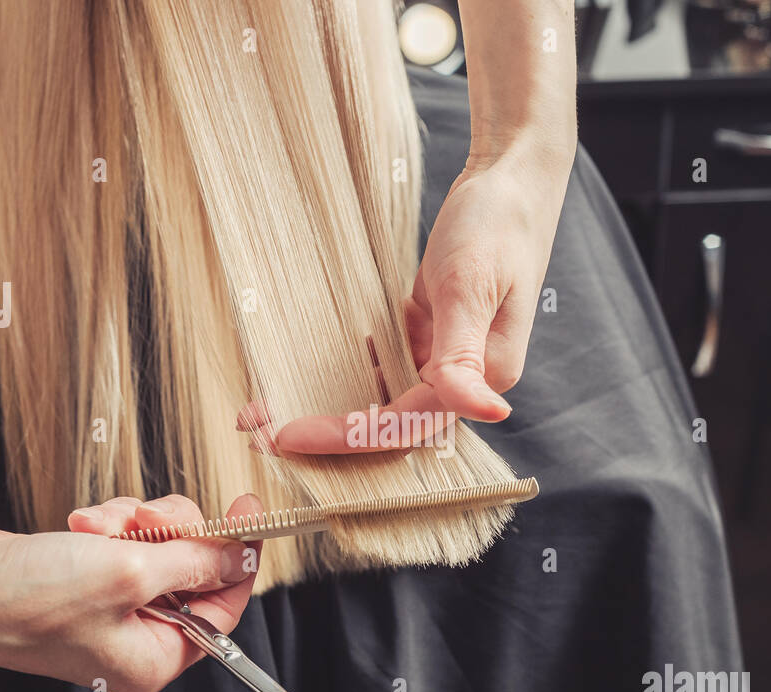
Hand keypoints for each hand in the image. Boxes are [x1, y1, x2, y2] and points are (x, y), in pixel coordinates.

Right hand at [0, 493, 261, 691]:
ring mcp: (111, 607)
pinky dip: (109, 523)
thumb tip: (243, 555)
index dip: (239, 556)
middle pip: (192, 569)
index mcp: (155, 659)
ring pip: (159, 545)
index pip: (224, 607)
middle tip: (147, 519)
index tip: (249, 508)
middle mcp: (137, 638)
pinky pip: (125, 538)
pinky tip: (80, 524)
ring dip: (134, 523)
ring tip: (96, 526)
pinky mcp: (88, 577)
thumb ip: (196, 562)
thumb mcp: (130, 573)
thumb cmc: (30, 598)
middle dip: (171, 532)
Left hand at [261, 149, 570, 455]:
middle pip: (387, 423)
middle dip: (325, 432)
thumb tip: (489, 412)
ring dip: (327, 404)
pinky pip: (381, 365)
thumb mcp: (469, 288)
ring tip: (266, 407)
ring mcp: (446, 354)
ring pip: (379, 397)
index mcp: (480, 375)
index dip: (343, 436)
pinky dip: (344, 370)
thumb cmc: (498, 225)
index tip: (284, 436)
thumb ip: (465, 356)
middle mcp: (464, 375)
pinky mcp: (429, 331)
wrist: (512, 176)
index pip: (403, 426)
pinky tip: (300, 371)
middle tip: (258, 433)